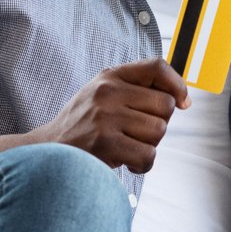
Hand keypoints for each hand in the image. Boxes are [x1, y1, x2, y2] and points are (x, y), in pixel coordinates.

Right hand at [31, 59, 189, 171]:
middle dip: (159, 124)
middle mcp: (108, 92)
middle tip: (138, 133)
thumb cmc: (83, 127)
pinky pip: (148, 154)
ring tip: (127, 147)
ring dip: (148, 145)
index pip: (156, 67)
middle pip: (165, 105)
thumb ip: (136, 91)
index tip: (183, 102)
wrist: (47, 152)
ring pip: (159, 131)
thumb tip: (182, 100)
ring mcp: (106, 116)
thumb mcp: (102, 96)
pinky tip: (126, 161)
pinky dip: (142, 164)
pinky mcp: (105, 143)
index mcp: (110, 77)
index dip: (177, 84)